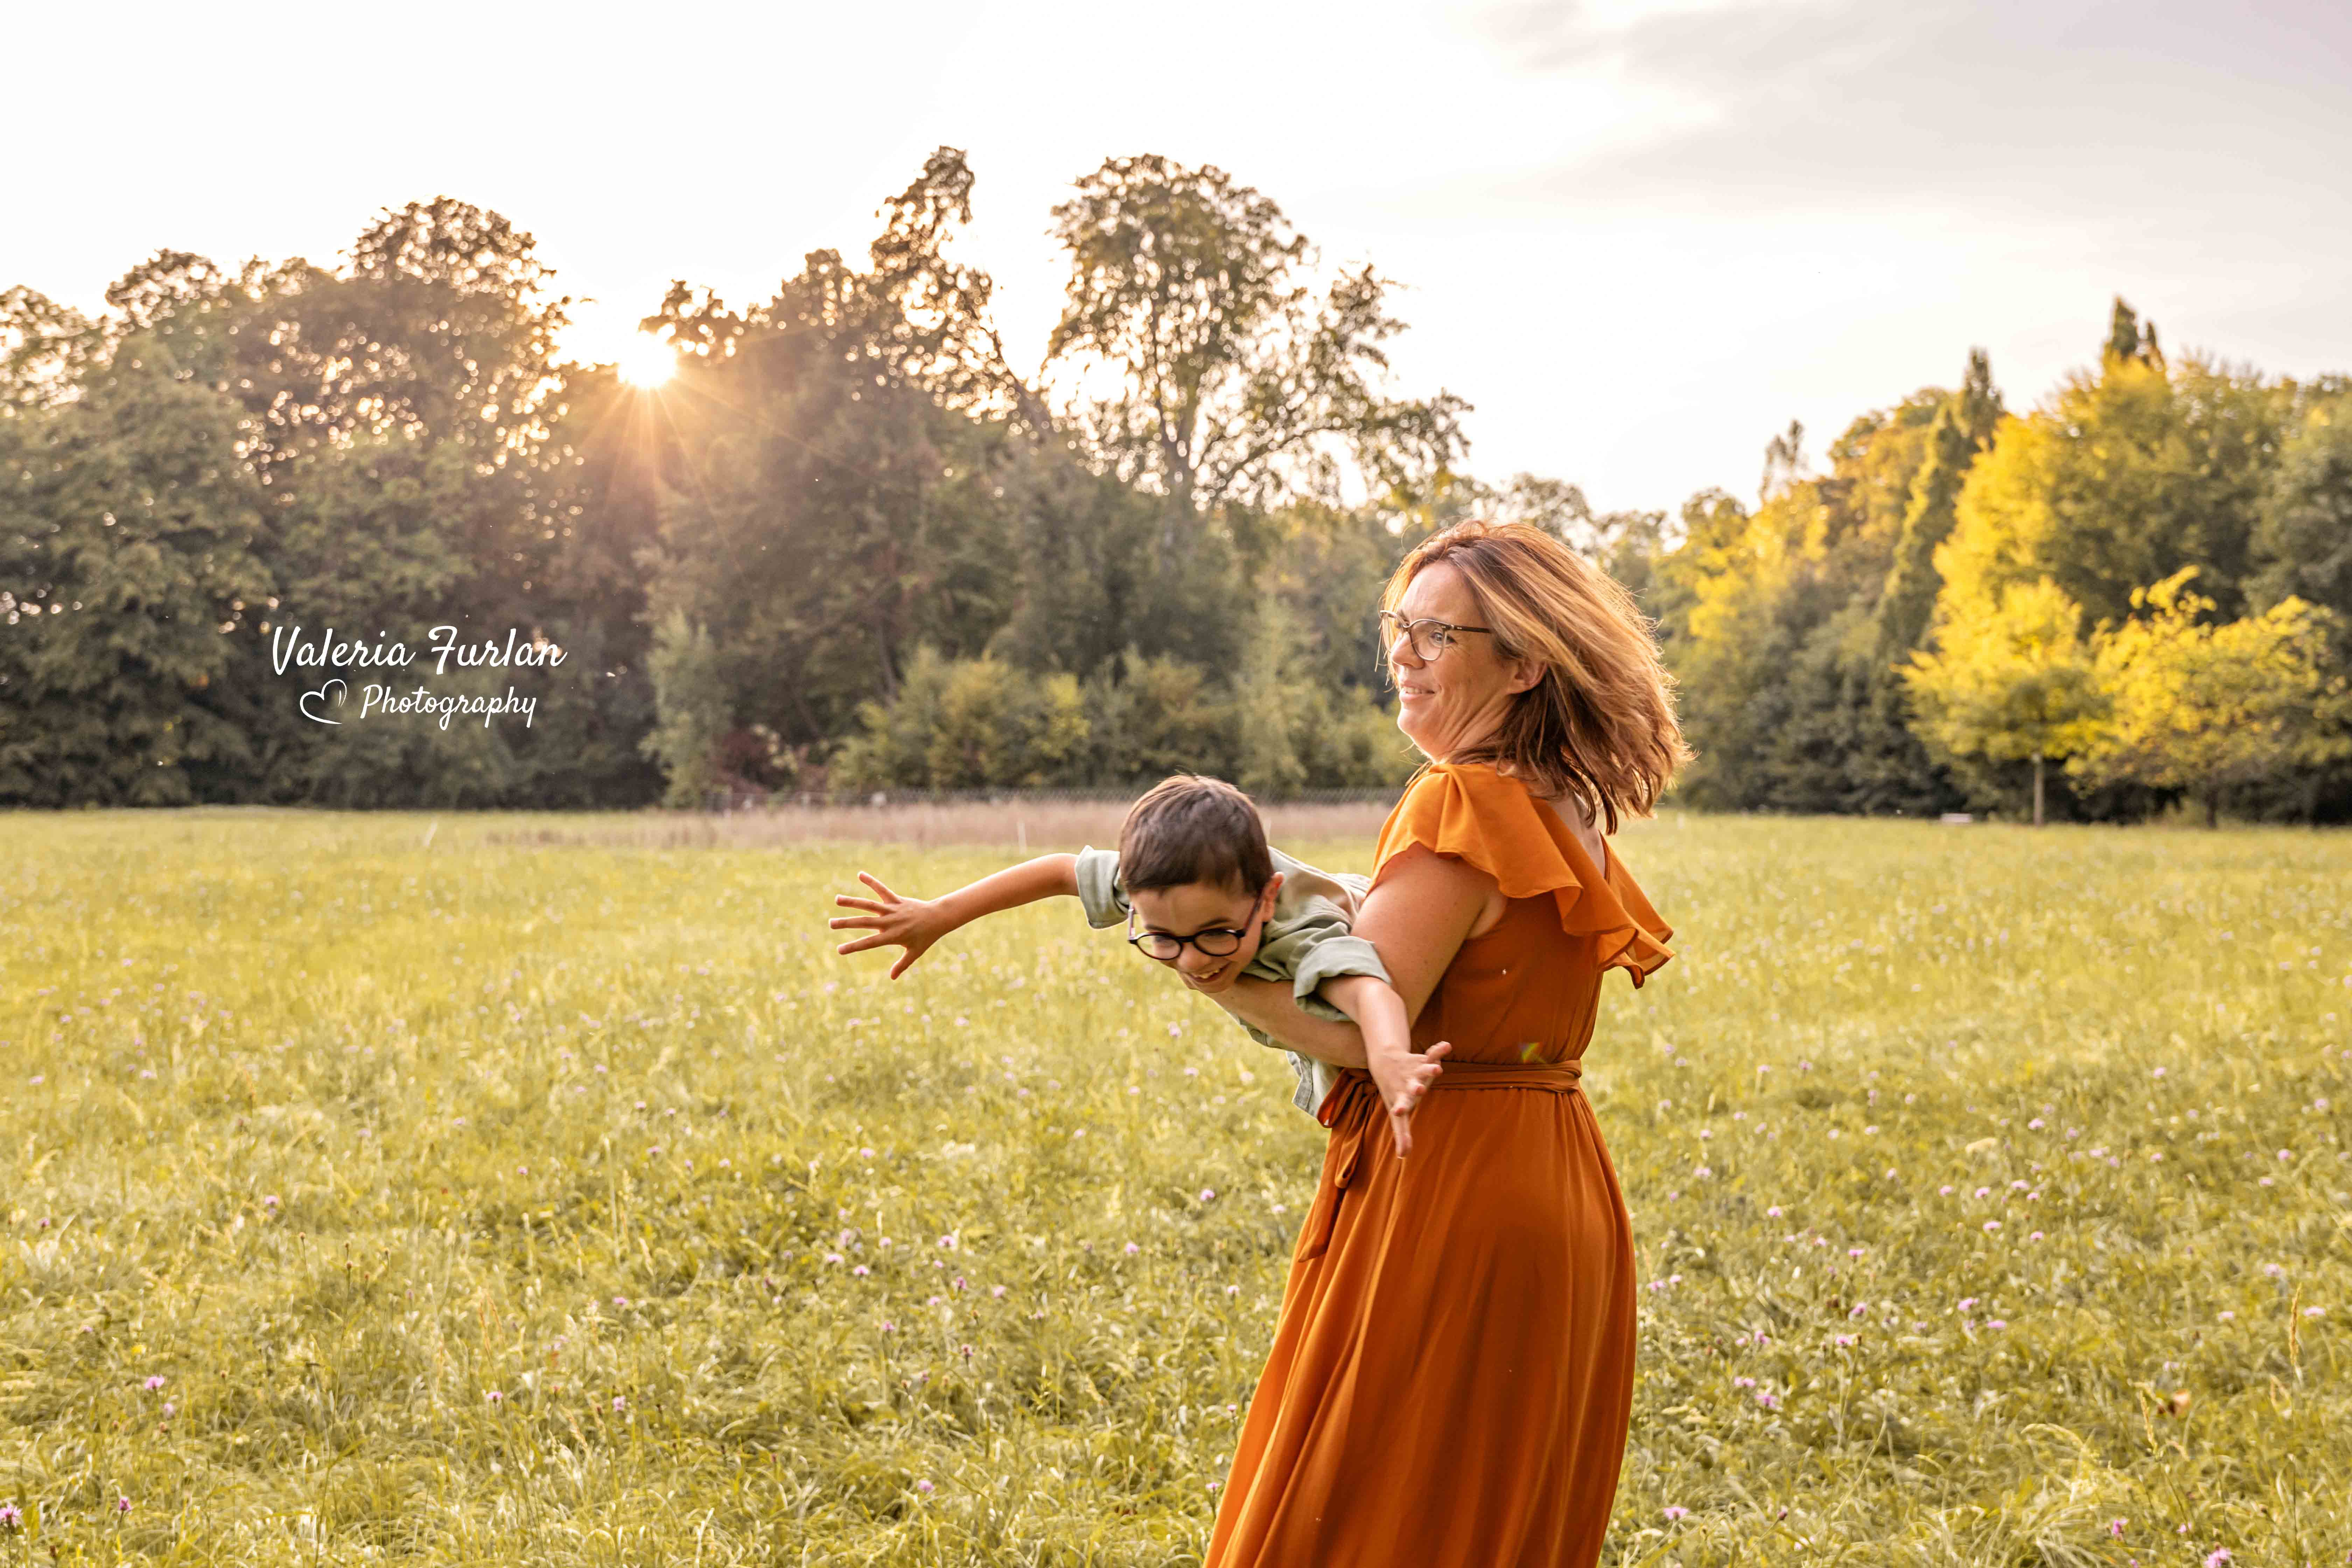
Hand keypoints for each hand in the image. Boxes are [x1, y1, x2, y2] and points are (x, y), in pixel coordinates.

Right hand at [829, 872, 954, 978]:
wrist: (938, 918)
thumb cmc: (926, 937)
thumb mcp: (914, 953)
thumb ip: (902, 965)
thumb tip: (892, 978)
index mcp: (892, 936)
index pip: (869, 943)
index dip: (853, 946)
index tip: (839, 950)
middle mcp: (890, 922)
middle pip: (864, 923)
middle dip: (846, 923)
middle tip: (830, 923)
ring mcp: (893, 909)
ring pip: (869, 905)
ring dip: (852, 902)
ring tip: (837, 899)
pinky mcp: (896, 900)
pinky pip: (882, 890)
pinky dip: (872, 882)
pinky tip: (860, 874)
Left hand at [1367, 1038, 1450, 1158]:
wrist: (1386, 1064)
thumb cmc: (1396, 1094)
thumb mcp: (1398, 1114)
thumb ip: (1402, 1135)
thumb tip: (1402, 1156)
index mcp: (1402, 1098)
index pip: (1401, 1105)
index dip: (1401, 1107)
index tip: (1397, 1110)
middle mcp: (1409, 1083)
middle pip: (1413, 1086)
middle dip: (1416, 1087)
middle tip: (1419, 1089)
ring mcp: (1416, 1070)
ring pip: (1423, 1068)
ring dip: (1430, 1068)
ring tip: (1437, 1069)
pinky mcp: (1423, 1059)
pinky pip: (1432, 1053)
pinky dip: (1439, 1050)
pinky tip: (1446, 1045)